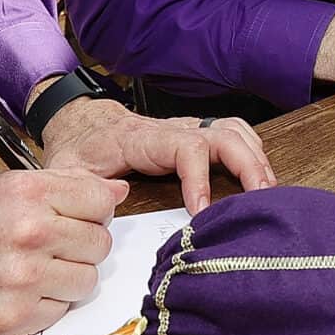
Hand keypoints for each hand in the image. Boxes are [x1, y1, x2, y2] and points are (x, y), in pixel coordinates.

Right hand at [0, 167, 127, 334]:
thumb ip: (61, 185)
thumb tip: (116, 189)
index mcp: (28, 192)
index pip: (102, 202)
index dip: (93, 214)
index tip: (76, 221)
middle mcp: (31, 231)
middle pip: (100, 244)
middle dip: (81, 249)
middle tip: (50, 251)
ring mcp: (24, 277)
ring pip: (87, 280)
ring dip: (66, 280)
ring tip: (32, 273)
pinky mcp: (15, 316)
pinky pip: (60, 311)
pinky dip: (45, 306)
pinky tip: (16, 294)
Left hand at [40, 96, 274, 214]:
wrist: (81, 122)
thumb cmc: (78, 148)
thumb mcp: (66, 171)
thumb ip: (79, 190)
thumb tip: (110, 205)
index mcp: (143, 138)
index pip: (185, 148)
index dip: (200, 178)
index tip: (202, 211)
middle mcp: (172, 128)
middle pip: (223, 135)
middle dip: (247, 166)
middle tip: (261, 200)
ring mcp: (186, 128)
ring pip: (233, 131)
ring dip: (255, 158)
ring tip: (268, 191)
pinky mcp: (194, 134)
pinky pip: (232, 133)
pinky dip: (251, 150)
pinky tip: (259, 174)